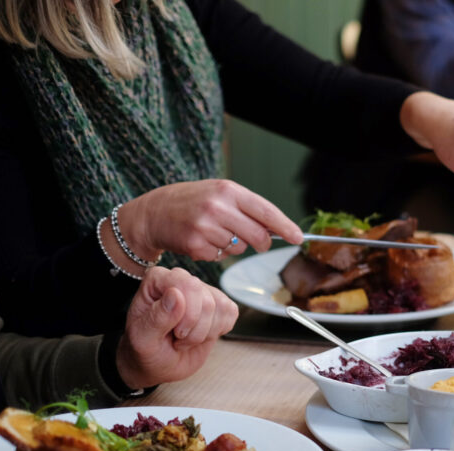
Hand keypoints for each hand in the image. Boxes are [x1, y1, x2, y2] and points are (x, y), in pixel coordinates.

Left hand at [115, 266, 237, 388]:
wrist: (160, 364)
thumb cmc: (146, 350)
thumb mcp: (143, 339)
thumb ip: (157, 317)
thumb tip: (175, 294)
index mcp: (157, 280)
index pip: (186, 284)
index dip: (188, 313)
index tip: (175, 332)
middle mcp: (180, 280)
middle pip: (206, 299)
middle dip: (196, 328)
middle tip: (179, 338)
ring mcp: (202, 290)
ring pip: (220, 307)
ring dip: (205, 333)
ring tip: (186, 339)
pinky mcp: (218, 304)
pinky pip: (231, 312)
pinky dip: (218, 331)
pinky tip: (201, 335)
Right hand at [119, 180, 303, 263]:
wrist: (155, 212)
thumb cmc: (194, 202)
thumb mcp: (220, 194)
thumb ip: (247, 208)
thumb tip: (278, 229)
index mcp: (228, 190)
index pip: (266, 211)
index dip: (285, 226)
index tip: (298, 237)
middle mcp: (218, 207)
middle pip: (258, 235)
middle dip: (262, 243)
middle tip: (258, 243)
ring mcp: (206, 227)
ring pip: (240, 248)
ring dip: (234, 246)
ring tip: (215, 233)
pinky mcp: (196, 245)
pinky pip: (221, 257)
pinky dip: (216, 253)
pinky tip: (202, 241)